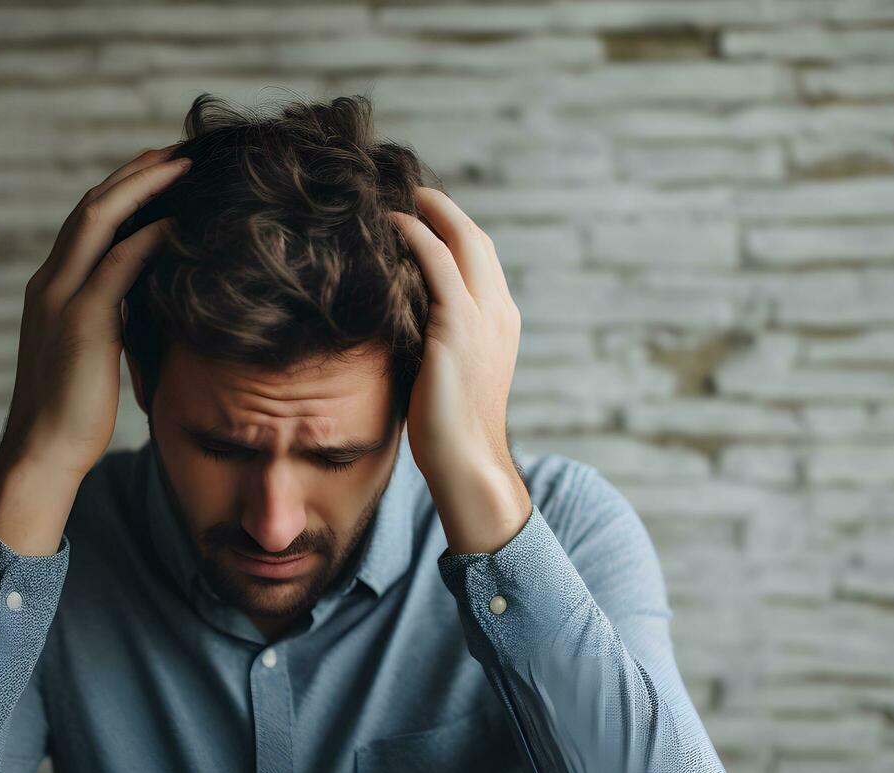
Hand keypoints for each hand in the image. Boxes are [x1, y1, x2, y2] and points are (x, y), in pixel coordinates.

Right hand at [0, 145, 191, 481]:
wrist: (43, 451)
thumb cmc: (74, 412)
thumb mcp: (91, 354)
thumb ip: (110, 320)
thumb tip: (148, 304)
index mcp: (48, 289)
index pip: (82, 223)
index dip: (118, 191)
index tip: (154, 171)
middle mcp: (49, 283)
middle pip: (88, 207)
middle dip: (132, 174)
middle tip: (172, 153)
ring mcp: (61, 298)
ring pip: (98, 220)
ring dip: (142, 189)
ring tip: (179, 169)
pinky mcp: (83, 321)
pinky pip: (119, 264)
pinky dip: (149, 237)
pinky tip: (177, 223)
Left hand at [389, 187, 530, 553]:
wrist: (466, 462)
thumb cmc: (447, 430)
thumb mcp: (444, 372)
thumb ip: (433, 339)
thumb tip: (397, 320)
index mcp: (501, 323)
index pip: (481, 259)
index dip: (454, 230)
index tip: (423, 214)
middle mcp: (499, 312)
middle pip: (476, 239)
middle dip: (443, 208)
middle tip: (408, 190)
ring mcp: (484, 316)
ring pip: (461, 240)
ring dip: (430, 210)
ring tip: (397, 195)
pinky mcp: (458, 325)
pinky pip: (438, 262)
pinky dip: (416, 235)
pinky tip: (391, 224)